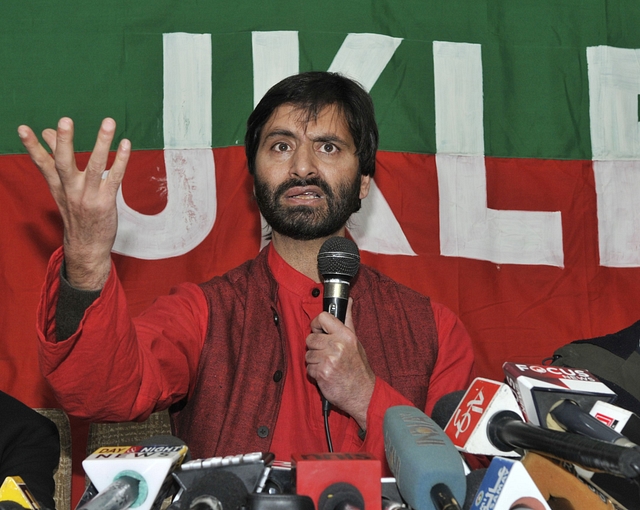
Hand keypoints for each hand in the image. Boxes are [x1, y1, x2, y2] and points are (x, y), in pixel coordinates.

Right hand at [18, 117, 129, 289]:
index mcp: (58, 186)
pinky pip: (115, 178)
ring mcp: (89, 197)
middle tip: (64, 121)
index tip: (22, 129)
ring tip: (108, 122)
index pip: (42, 164)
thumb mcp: (62, 189)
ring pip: (95, 166)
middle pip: (65, 163)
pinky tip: (126, 144)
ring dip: (102, 143)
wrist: (86, 247)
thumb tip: (47, 133)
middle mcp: (71, 190)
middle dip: (64, 141)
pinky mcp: (106, 202)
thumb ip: (56, 161)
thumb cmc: (76, 214)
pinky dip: (121, 160)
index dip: (32, 147)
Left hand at [306, 299, 375, 429]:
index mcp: (346, 335)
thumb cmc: (358, 368)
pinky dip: (315, 373)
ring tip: (328, 365)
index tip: (318, 330)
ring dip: (315, 361)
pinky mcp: (322, 373)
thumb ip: (347, 321)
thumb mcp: (356, 342)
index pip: (323, 317)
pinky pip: (309, 368)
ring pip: (308, 354)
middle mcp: (337, 345)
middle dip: (316, 347)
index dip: (317, 323)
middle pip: (311, 338)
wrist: (362, 394)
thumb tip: (347, 301)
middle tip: (327, 354)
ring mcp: (329, 359)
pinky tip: (326, 374)